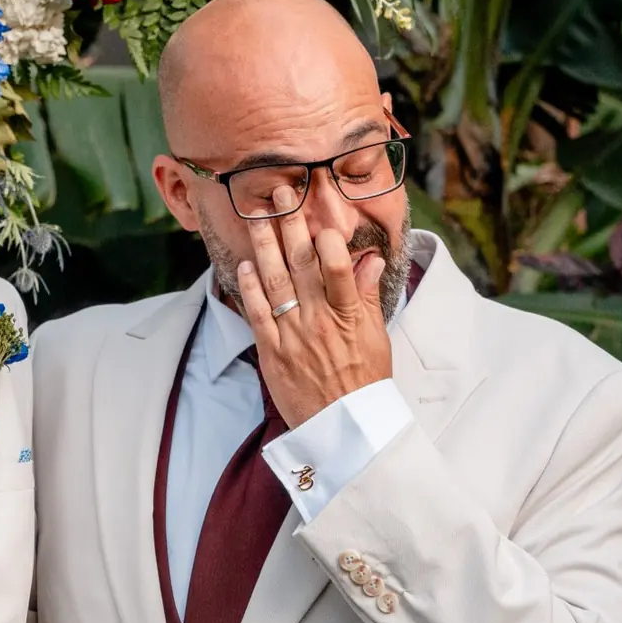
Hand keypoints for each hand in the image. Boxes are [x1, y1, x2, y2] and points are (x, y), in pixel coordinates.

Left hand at [234, 184, 392, 427]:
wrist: (343, 428)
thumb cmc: (364, 381)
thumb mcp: (376, 337)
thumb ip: (366, 296)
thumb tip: (370, 259)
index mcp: (349, 316)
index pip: (339, 268)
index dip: (328, 240)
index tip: (320, 215)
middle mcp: (319, 321)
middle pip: (302, 264)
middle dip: (290, 225)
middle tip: (282, 194)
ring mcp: (293, 335)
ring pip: (275, 281)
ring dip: (264, 245)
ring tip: (257, 215)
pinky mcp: (272, 352)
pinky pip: (258, 313)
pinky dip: (250, 288)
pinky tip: (245, 265)